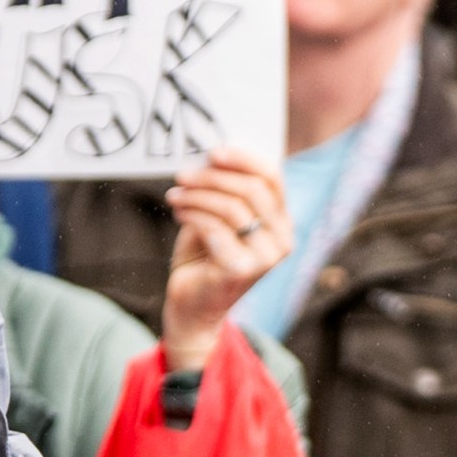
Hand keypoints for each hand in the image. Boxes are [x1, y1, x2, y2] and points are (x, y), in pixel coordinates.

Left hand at [159, 147, 291, 372]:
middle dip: (213, 177)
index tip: (213, 151)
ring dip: (197, 195)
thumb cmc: (205, 257)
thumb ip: (224, 192)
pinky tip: (178, 213)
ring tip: (175, 195)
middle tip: (183, 174)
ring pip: (232, 208)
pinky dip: (191, 215)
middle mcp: (282, 240)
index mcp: (281, 222)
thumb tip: (209, 156)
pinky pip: (215, 228)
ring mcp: (265, 258)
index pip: (273, 179)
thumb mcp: (218, 218)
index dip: (244, 159)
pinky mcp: (241, 271)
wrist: (193, 305)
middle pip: (253, 190)